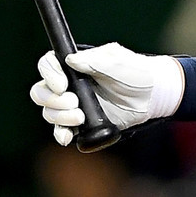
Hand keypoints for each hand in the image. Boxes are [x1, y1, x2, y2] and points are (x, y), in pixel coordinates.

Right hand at [32, 44, 183, 144]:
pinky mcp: (83, 123)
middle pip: (41, 92)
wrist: (154, 96)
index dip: (49, 75)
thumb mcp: (119, 62)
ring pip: (50, 112)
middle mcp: (70, 84)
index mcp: (76, 65)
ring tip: (80, 117)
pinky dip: (61, 134)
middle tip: (73, 103)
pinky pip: (62, 130)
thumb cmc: (138, 73)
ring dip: (59, 117)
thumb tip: (71, 60)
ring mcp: (75, 104)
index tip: (61, 84)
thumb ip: (96, 61)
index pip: (48, 65)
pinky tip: (67, 136)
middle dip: (52, 100)